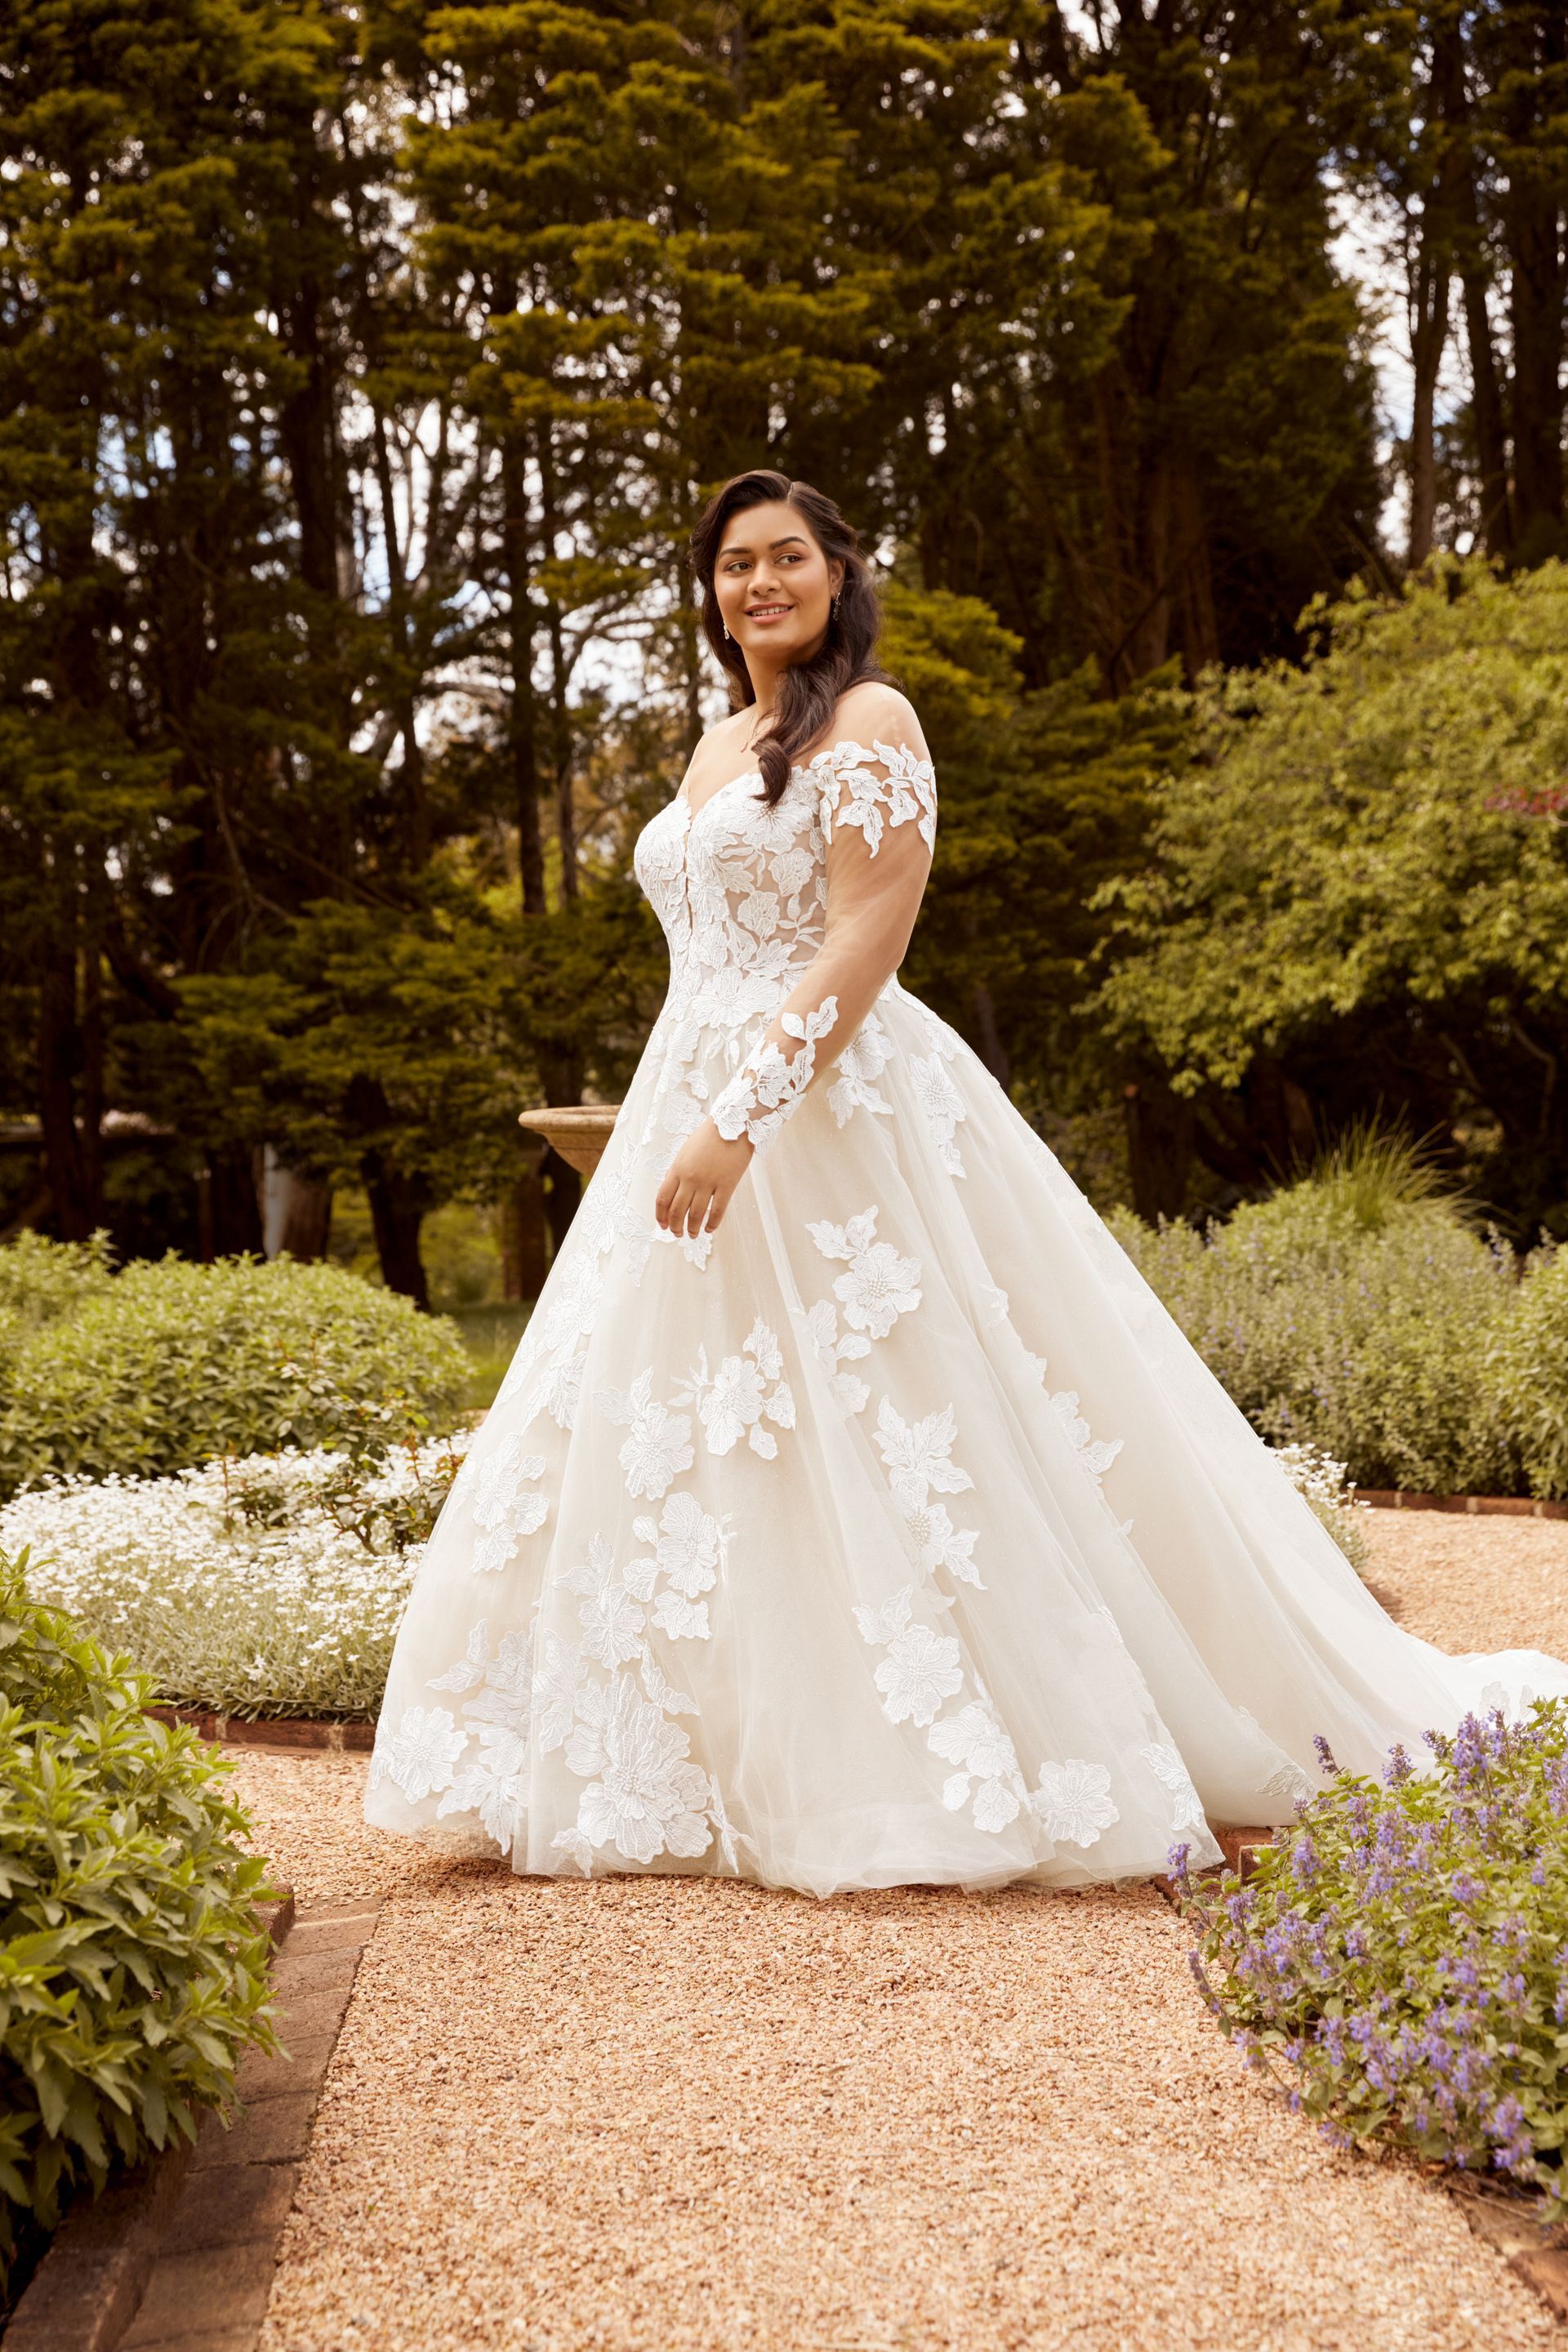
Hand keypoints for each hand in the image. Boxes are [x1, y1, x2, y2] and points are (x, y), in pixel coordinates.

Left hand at [655, 1120, 753, 1240]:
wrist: (734, 1123)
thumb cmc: (710, 1135)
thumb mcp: (686, 1151)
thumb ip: (680, 1171)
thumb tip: (676, 1192)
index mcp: (677, 1168)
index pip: (662, 1198)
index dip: (661, 1216)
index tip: (662, 1225)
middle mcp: (690, 1178)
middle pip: (677, 1211)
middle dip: (674, 1227)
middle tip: (677, 1234)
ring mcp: (708, 1182)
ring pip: (695, 1215)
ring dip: (692, 1229)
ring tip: (692, 1235)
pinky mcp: (727, 1185)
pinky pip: (717, 1211)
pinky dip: (712, 1224)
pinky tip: (710, 1229)